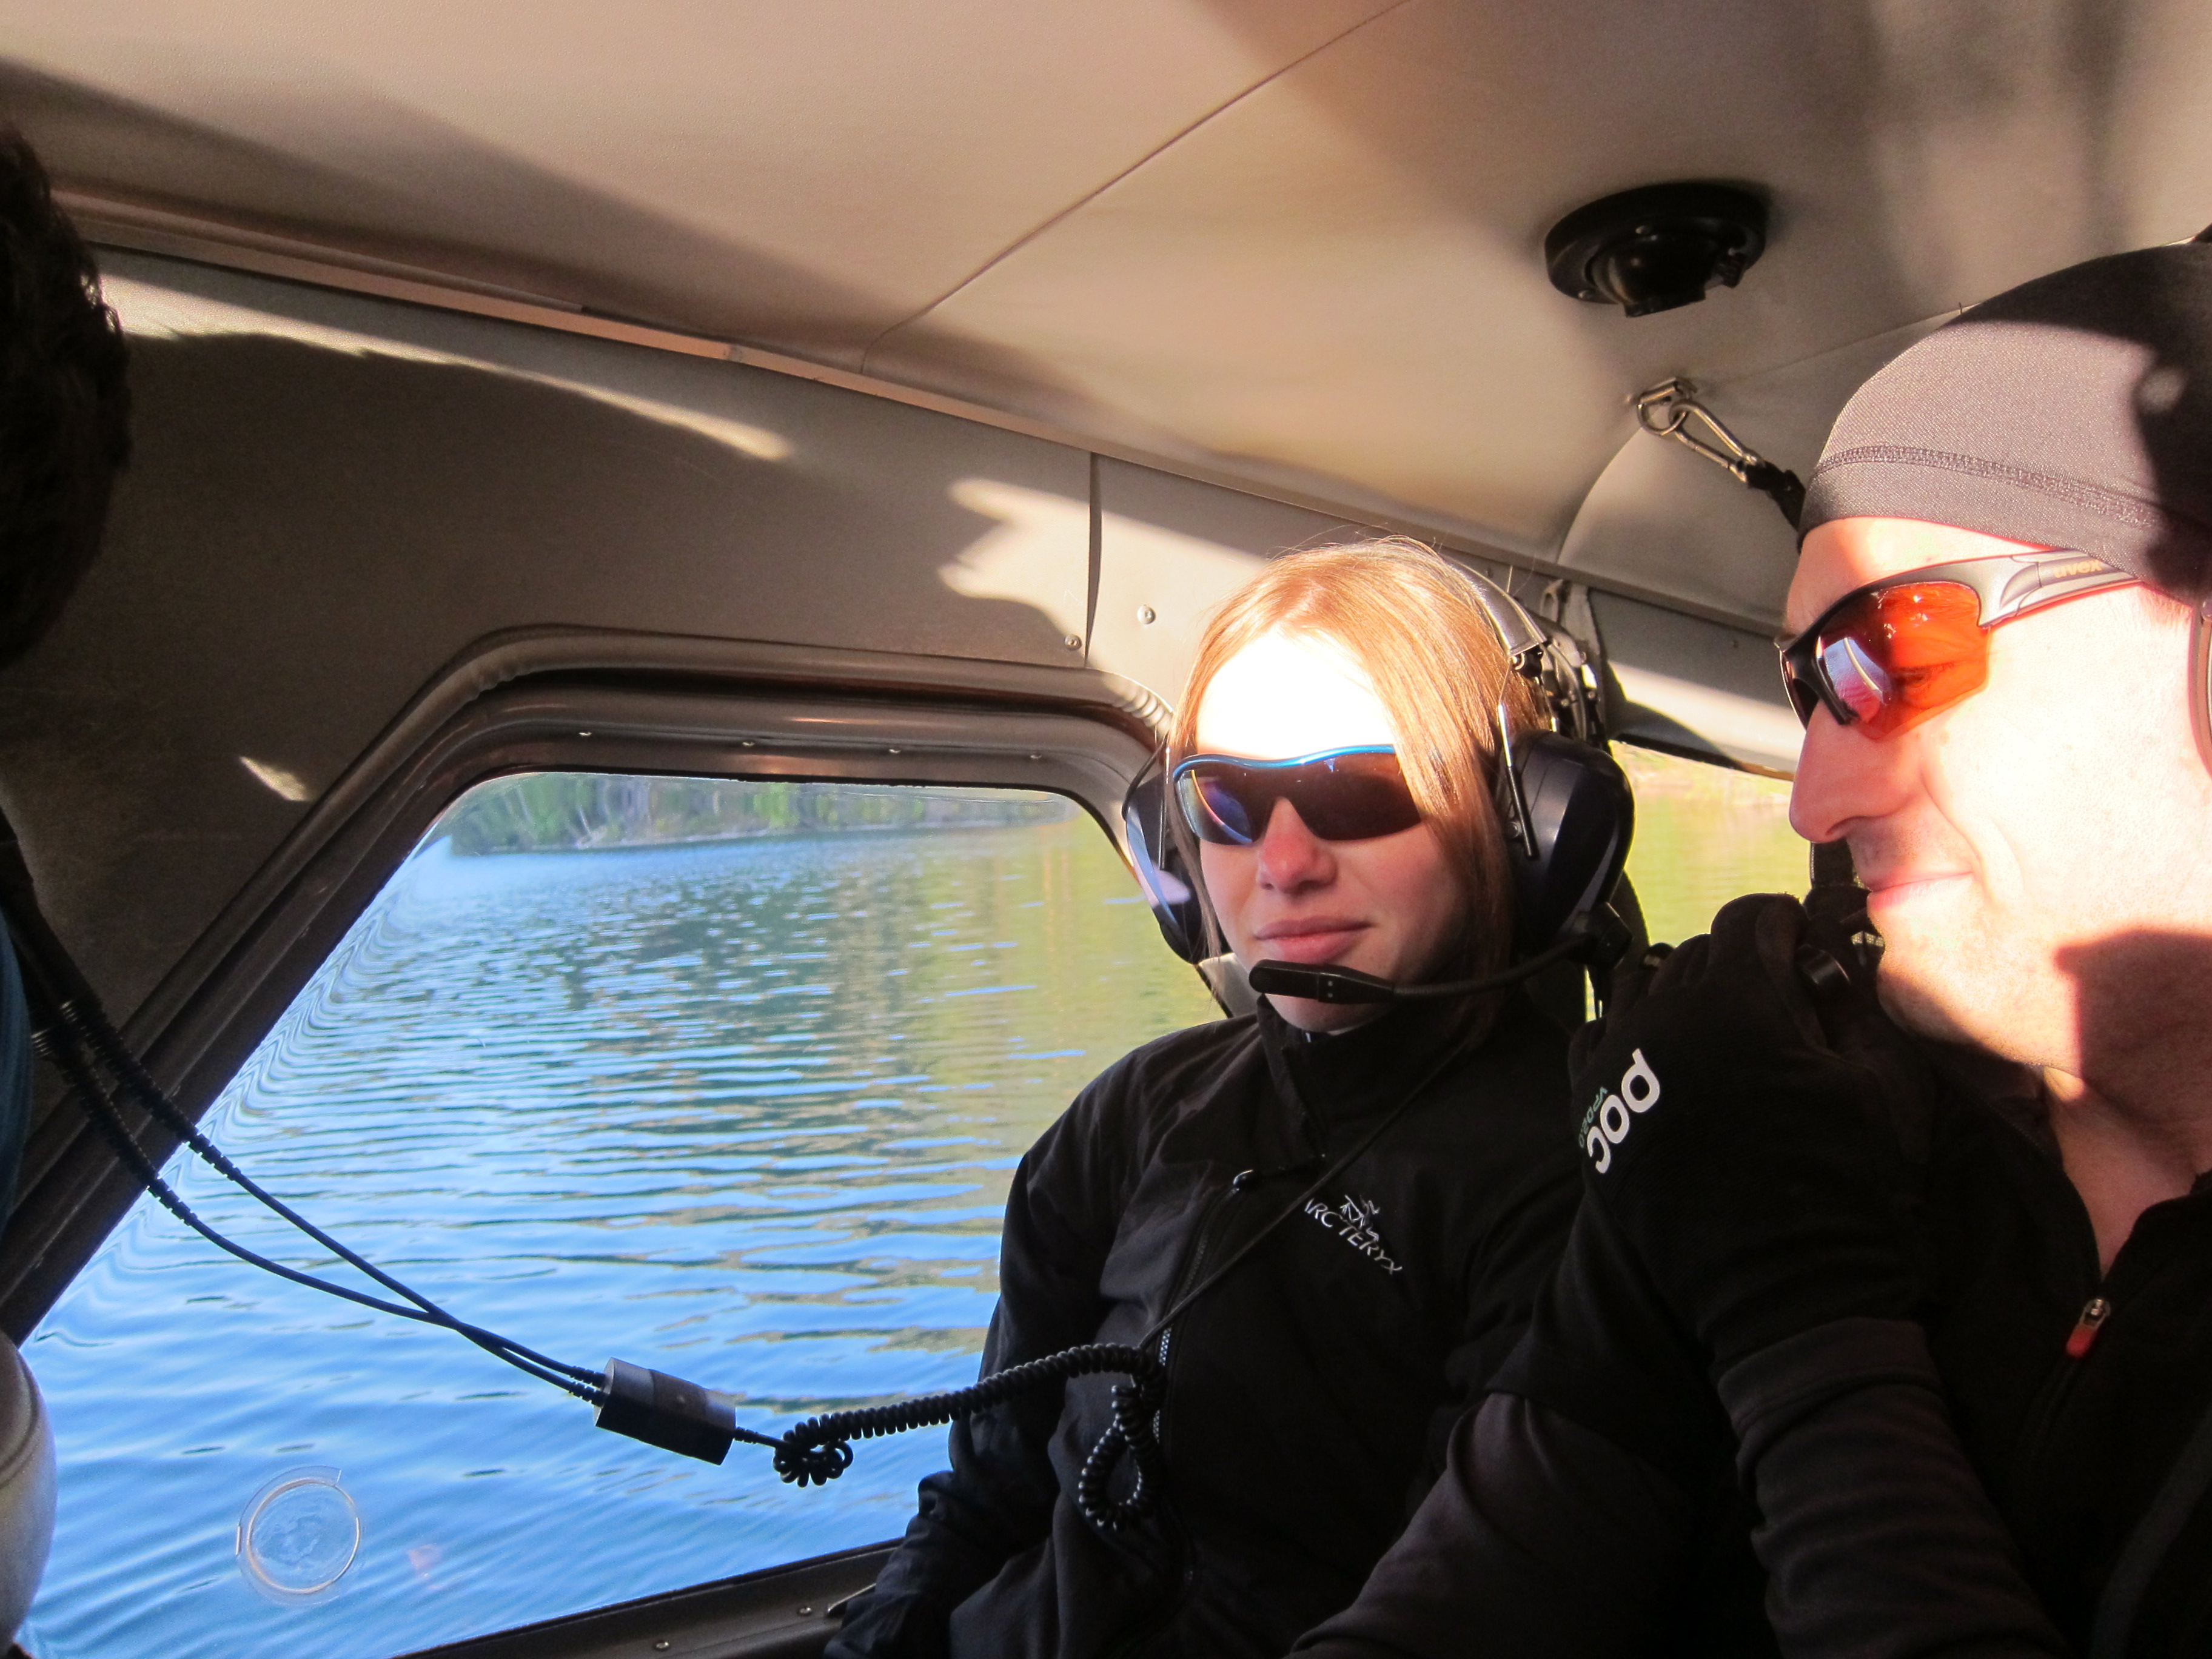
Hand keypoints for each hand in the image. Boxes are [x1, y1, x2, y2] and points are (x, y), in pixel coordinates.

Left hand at [1572, 893, 1929, 1373]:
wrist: (1786, 1297)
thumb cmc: (1852, 1191)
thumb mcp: (1885, 1084)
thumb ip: (1853, 1002)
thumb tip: (1824, 959)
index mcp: (1740, 1001)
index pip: (1750, 919)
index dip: (1784, 928)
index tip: (1802, 950)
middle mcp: (1665, 1018)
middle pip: (1697, 952)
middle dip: (1740, 966)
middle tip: (1777, 1004)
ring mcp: (1619, 1062)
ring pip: (1644, 986)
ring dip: (1684, 995)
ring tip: (1725, 1034)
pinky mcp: (1590, 1107)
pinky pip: (1600, 1033)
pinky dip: (1632, 1031)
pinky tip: (1671, 1059)